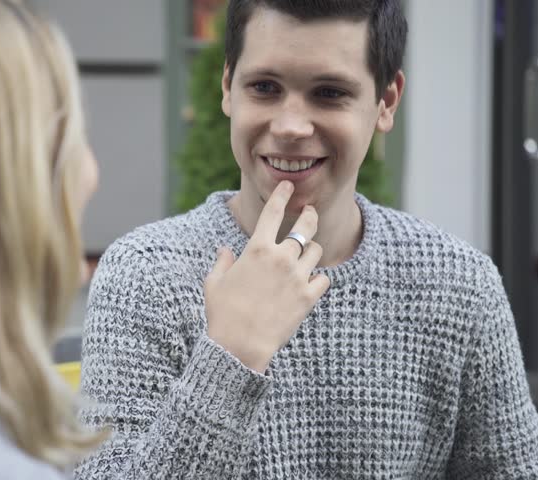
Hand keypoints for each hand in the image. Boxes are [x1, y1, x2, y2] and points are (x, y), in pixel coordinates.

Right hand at [204, 181, 329, 372]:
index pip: (272, 211)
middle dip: (310, 215)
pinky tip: (311, 281)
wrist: (240, 345)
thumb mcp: (214, 283)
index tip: (288, 186)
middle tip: (310, 213)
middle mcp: (280, 257)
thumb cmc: (222, 314)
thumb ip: (222, 262)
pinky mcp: (308, 297)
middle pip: (305, 225)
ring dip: (311, 250)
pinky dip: (318, 278)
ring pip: (316, 250)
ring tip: (306, 254)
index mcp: (256, 249)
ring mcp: (297, 276)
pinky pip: (324, 278)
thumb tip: (225, 251)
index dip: (282, 194)